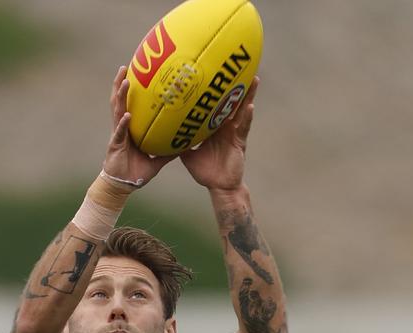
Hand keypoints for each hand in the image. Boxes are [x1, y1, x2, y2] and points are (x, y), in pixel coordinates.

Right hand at [103, 66, 174, 186]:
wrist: (123, 186)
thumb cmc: (137, 172)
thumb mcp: (157, 160)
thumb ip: (169, 152)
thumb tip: (185, 146)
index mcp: (130, 129)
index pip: (130, 104)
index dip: (131, 90)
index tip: (135, 73)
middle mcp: (122, 128)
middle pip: (120, 101)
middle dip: (120, 84)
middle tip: (125, 67)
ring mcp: (118, 136)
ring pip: (117, 111)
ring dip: (120, 96)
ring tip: (123, 81)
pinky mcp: (115, 146)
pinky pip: (120, 132)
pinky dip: (123, 123)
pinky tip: (127, 115)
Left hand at [180, 77, 258, 191]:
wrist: (218, 186)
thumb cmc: (204, 170)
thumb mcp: (186, 153)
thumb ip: (177, 141)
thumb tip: (160, 133)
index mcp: (215, 126)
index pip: (215, 104)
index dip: (216, 90)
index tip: (214, 73)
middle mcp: (226, 126)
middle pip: (232, 101)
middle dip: (236, 85)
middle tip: (238, 66)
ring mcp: (235, 133)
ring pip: (242, 110)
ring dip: (248, 95)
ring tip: (252, 79)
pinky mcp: (240, 142)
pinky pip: (243, 127)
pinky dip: (246, 117)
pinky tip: (249, 106)